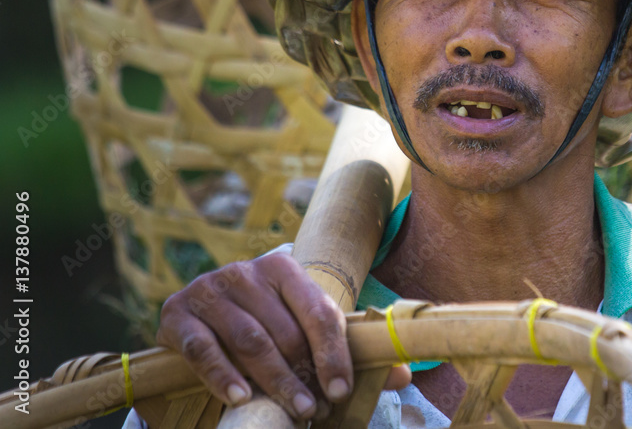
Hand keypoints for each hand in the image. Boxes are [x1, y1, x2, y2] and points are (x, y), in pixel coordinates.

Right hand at [156, 252, 411, 420]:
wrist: (204, 311)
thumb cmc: (266, 321)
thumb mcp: (303, 326)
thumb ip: (348, 350)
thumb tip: (407, 375)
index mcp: (283, 267)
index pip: (319, 312)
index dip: (334, 355)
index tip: (341, 392)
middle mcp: (246, 272)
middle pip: (285, 332)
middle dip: (305, 375)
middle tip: (317, 410)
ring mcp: (209, 290)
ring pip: (250, 341)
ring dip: (274, 381)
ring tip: (295, 411)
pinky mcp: (177, 314)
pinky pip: (205, 349)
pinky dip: (224, 377)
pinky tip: (242, 399)